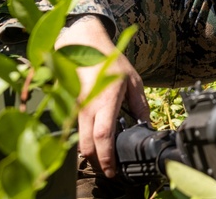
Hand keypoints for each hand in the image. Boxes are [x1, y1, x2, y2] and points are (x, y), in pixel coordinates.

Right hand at [56, 15, 150, 177]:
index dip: (107, 157)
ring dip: (90, 152)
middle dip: (97, 162)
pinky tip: (95, 141)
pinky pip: (75, 129)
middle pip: (87, 145)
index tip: (113, 170)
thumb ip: (139, 105)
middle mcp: (87, 107)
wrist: (83, 46)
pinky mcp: (70, 107)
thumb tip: (145, 124)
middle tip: (109, 170)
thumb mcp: (133, 80)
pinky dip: (84, 139)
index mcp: (106, 101)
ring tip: (104, 158)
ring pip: (79, 140)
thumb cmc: (110, 61)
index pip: (104, 136)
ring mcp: (76, 108)